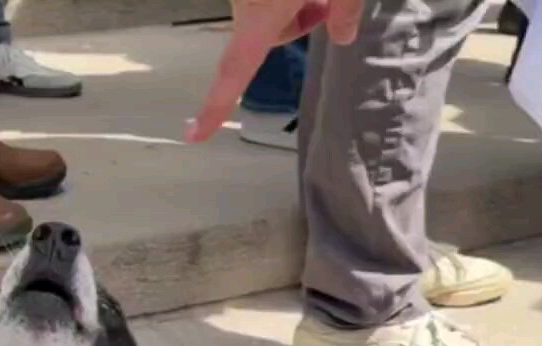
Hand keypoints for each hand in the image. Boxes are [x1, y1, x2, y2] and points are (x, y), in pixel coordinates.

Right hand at [186, 0, 363, 142]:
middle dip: (293, 24)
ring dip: (288, 2)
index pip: (235, 70)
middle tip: (325, 2)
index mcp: (261, 11)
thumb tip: (344, 37)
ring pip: (263, 10)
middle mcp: (240, 0)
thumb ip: (346, 9)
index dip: (215, 107)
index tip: (195, 136)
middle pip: (262, 34)